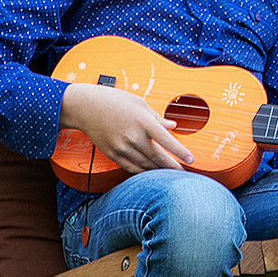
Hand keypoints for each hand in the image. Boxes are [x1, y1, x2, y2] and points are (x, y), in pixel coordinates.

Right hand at [59, 82, 194, 175]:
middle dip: (172, 167)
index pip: (166, 140)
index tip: (191, 160)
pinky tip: (151, 174)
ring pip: (145, 164)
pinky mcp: (113, 154)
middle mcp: (133, 136)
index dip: (180, 151)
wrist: (86, 107)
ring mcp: (122, 147)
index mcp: (143, 121)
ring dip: (159, 171)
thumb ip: (157, 117)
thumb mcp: (139, 103)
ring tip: (170, 175)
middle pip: (157, 156)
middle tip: (183, 173)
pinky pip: (131, 168)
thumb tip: (173, 125)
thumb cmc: (114, 101)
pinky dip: (143, 172)